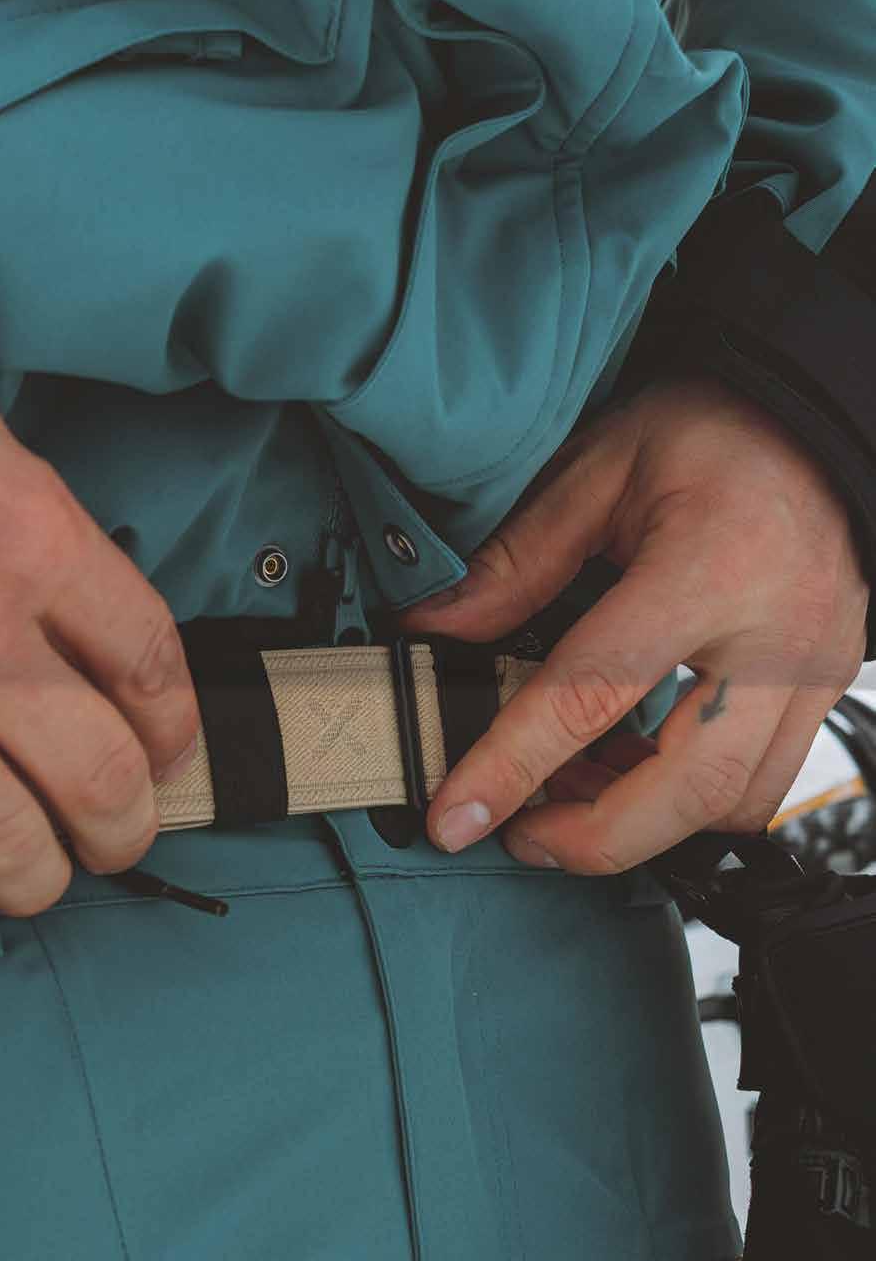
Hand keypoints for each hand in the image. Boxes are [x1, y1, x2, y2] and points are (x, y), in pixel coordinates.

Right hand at [0, 370, 200, 932]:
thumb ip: (27, 522)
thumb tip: (72, 613)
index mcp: (25, 533)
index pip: (146, 657)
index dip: (174, 723)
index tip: (167, 750)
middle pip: (97, 771)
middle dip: (123, 825)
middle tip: (117, 836)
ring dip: (35, 877)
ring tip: (34, 875)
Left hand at [398, 375, 868, 871]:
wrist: (820, 423)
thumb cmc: (715, 431)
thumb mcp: (599, 470)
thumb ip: (518, 561)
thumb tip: (434, 630)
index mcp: (708, 568)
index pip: (590, 693)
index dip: (512, 764)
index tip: (455, 814)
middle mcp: (775, 636)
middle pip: (683, 788)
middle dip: (590, 836)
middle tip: (517, 831)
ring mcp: (814, 671)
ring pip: (731, 804)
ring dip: (643, 825)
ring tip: (570, 795)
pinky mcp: (826, 690)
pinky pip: (762, 783)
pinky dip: (690, 801)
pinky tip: (633, 770)